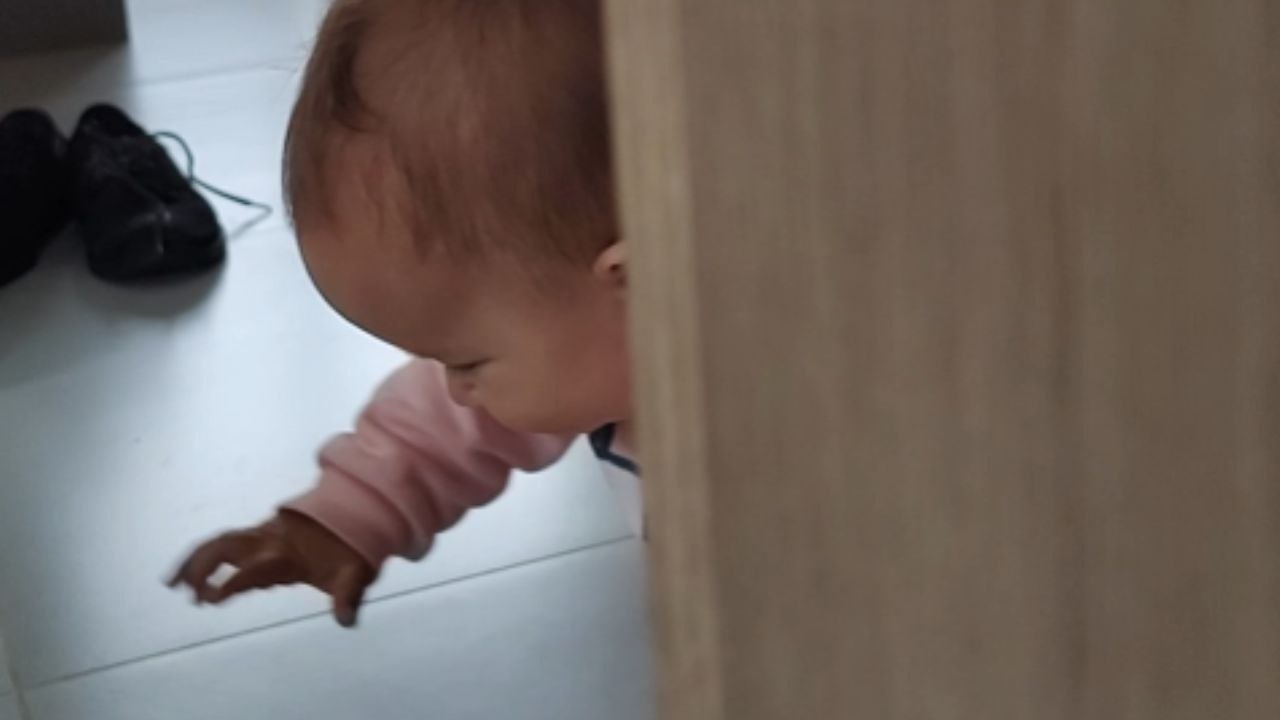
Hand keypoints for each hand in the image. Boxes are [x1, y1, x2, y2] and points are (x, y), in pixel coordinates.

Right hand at [169, 510, 376, 627]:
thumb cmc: (352, 549)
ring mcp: (260, 536)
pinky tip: (185, 577)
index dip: (235, 581)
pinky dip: (201, 556)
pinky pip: (222, 543)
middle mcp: (269, 542)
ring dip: (194, 561)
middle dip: (204, 567)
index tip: (213, 598)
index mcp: (289, 554)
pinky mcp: (256, 536)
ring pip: (219, 543)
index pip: (256, 568)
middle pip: (227, 548)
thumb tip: (346, 621)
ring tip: (172, 584)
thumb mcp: (356, 572)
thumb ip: (348, 596)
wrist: (356, 513)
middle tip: (190, 594)